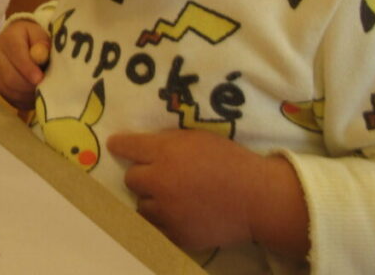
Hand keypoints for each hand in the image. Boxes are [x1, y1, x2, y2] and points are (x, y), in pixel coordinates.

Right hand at [0, 19, 49, 109]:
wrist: (16, 41)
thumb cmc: (32, 39)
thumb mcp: (39, 34)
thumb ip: (42, 42)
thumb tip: (42, 54)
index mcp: (8, 40)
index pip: (16, 55)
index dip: (28, 69)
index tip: (40, 78)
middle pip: (10, 77)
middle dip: (29, 86)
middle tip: (46, 89)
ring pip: (10, 90)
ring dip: (28, 94)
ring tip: (43, 91)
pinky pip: (10, 98)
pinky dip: (24, 100)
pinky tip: (34, 95)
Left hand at [107, 130, 307, 256]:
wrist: (257, 199)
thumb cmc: (230, 161)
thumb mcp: (198, 138)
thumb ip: (168, 141)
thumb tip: (144, 144)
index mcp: (165, 153)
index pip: (127, 146)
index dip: (121, 145)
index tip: (117, 145)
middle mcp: (160, 182)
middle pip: (131, 179)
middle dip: (143, 175)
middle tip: (160, 175)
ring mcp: (167, 211)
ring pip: (142, 205)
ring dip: (152, 200)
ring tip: (172, 197)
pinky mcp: (177, 235)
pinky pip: (157, 227)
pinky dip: (164, 220)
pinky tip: (180, 213)